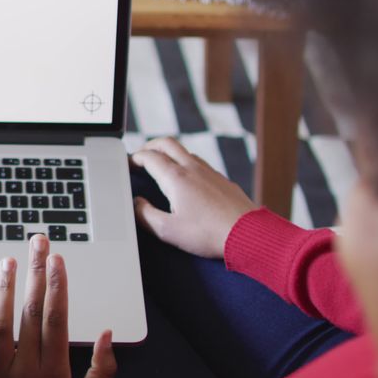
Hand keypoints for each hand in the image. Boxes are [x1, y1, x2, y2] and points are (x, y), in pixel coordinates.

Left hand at [0, 235, 116, 377]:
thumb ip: (102, 371)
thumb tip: (109, 335)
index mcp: (54, 374)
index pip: (56, 319)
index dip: (57, 286)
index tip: (58, 259)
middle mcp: (26, 373)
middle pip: (30, 314)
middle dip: (35, 275)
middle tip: (38, 243)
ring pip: (0, 327)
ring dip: (4, 291)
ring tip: (9, 262)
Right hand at [130, 137, 255, 258]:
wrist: (248, 234)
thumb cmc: (208, 234)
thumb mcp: (167, 230)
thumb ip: (145, 215)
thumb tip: (136, 204)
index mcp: (175, 178)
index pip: (149, 157)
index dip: (135, 157)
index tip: (129, 163)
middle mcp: (193, 168)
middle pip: (167, 143)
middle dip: (151, 145)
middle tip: (142, 154)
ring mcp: (210, 172)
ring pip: (185, 151)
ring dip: (170, 153)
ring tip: (163, 166)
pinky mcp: (223, 180)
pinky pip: (201, 163)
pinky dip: (187, 163)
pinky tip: (189, 180)